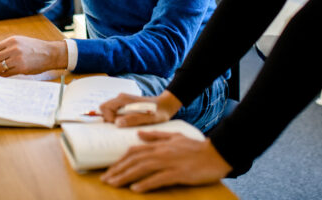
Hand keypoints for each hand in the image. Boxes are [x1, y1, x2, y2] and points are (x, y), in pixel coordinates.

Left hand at [0, 36, 67, 77]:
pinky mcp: (21, 68)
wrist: (50, 53)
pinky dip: (1, 75)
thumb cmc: (35, 48)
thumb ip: (4, 45)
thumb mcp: (19, 41)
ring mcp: (17, 58)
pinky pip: (7, 73)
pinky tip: (1, 76)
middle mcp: (14, 48)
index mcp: (12, 41)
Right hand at [100, 90, 181, 127]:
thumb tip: (117, 123)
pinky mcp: (126, 105)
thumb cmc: (159, 112)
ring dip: (115, 121)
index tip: (119, 125)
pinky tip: (130, 124)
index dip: (108, 118)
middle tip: (123, 127)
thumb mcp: (148, 118)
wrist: (166, 105)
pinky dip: (119, 120)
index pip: (104, 107)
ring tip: (128, 126)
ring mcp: (123, 102)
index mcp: (124, 99)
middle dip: (110, 120)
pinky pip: (116, 113)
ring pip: (110, 112)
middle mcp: (121, 98)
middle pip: (106, 109)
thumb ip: (133, 119)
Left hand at [100, 133, 231, 192]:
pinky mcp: (178, 173)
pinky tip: (136, 188)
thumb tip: (138, 133)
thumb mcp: (175, 136)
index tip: (110, 169)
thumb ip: (156, 135)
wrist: (217, 152)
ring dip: (126, 176)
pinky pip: (159, 178)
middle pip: (134, 160)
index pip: (134, 151)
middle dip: (118, 170)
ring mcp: (169, 162)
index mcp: (160, 145)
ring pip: (142, 169)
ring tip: (114, 184)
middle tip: (105, 179)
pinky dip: (146, 183)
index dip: (120, 160)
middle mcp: (161, 152)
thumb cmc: (196, 147)